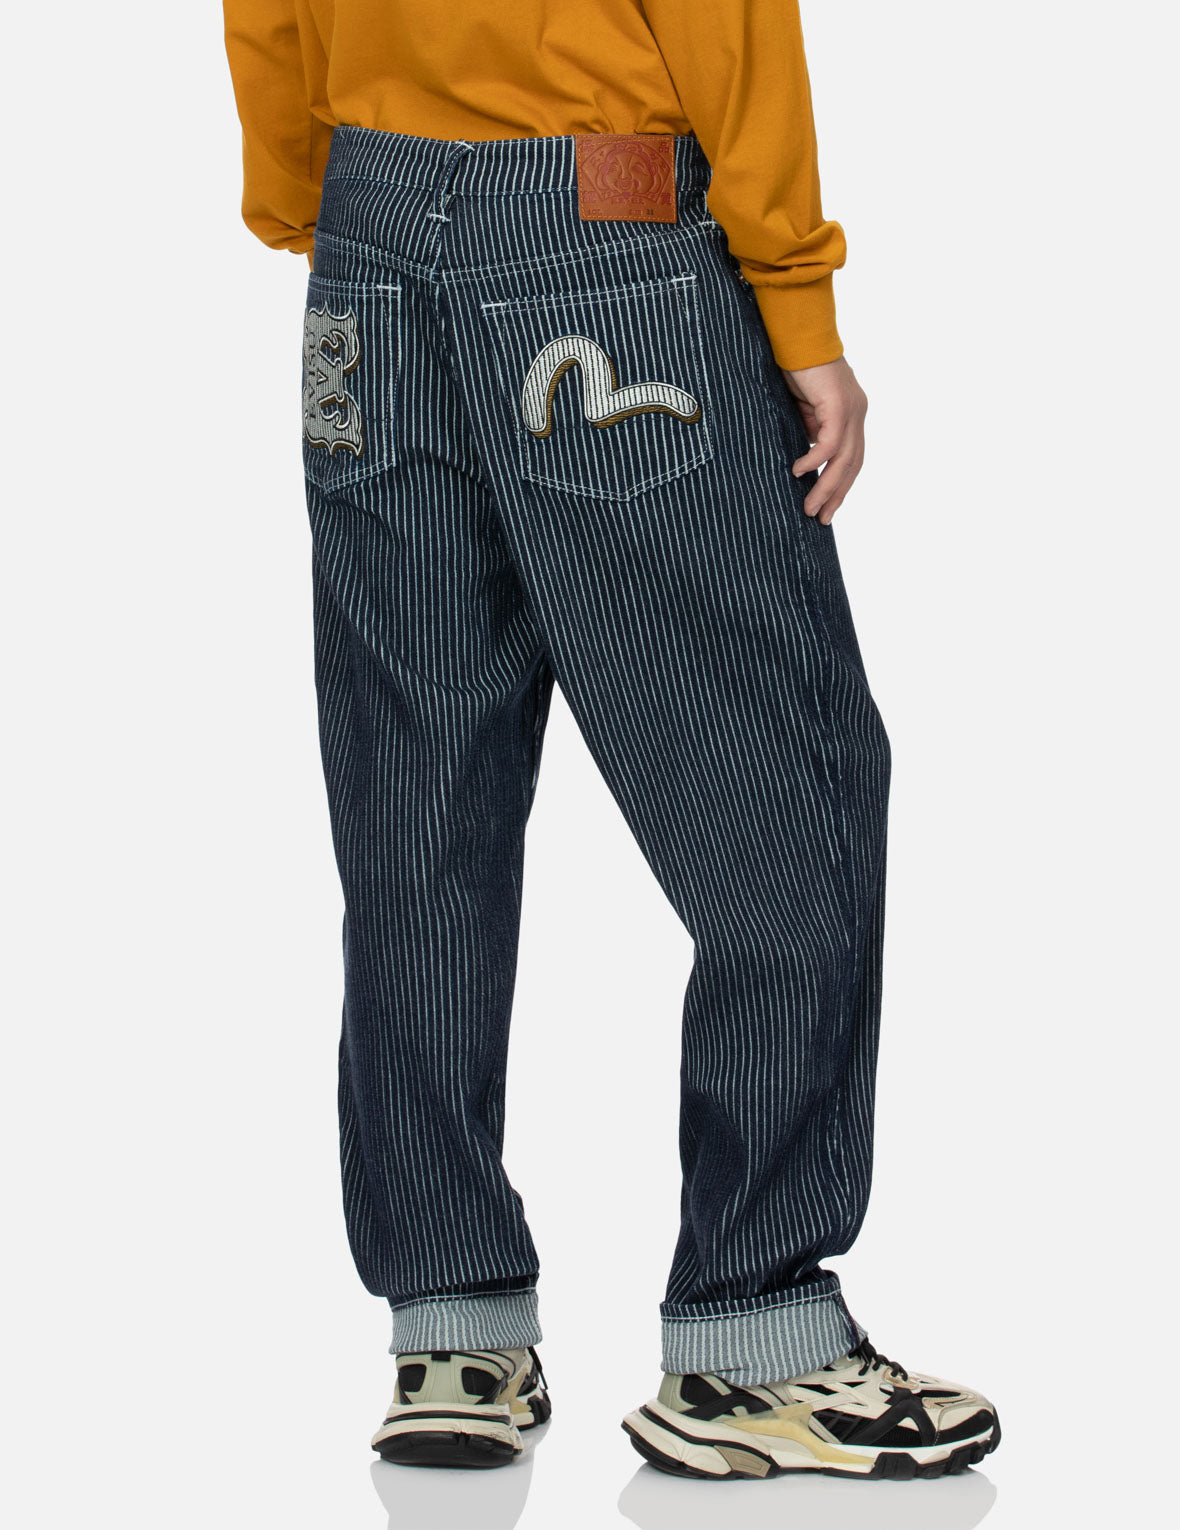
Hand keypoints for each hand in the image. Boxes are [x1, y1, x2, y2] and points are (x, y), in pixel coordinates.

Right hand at [781, 356, 867, 524]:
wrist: (797, 334)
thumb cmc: (795, 366)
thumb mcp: (801, 408)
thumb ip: (808, 431)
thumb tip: (804, 460)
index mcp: (851, 415)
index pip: (852, 459)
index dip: (840, 486)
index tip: (826, 508)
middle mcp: (857, 413)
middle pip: (852, 465)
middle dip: (836, 495)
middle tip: (822, 519)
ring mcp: (851, 409)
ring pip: (843, 459)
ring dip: (826, 487)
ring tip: (810, 508)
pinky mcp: (838, 404)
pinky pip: (828, 442)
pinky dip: (814, 460)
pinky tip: (798, 471)